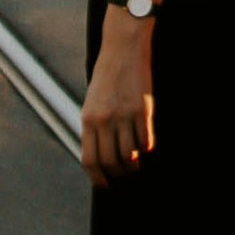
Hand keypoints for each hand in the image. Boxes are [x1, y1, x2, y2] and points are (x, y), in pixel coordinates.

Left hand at [81, 22, 155, 183]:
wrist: (123, 49)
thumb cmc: (106, 76)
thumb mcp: (92, 102)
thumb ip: (94, 127)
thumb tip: (101, 157)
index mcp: (87, 118)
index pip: (90, 160)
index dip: (97, 178)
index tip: (105, 185)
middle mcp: (103, 120)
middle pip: (110, 161)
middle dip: (118, 173)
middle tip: (124, 174)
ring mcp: (124, 115)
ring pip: (130, 154)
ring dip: (134, 163)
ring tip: (136, 161)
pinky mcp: (142, 110)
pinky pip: (146, 140)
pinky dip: (146, 147)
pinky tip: (146, 145)